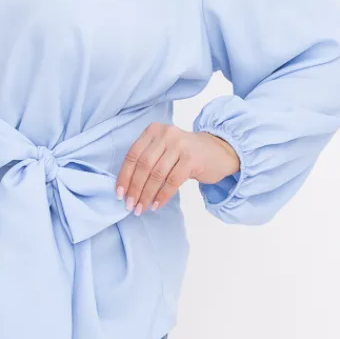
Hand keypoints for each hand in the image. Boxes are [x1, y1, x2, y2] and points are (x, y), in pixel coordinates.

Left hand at [114, 123, 240, 214]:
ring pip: (156, 174)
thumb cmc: (187, 154)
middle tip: (130, 205)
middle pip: (143, 165)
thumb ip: (148, 159)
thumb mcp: (164, 148)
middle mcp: (166, 134)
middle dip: (134, 188)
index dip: (124, 176)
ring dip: (146, 194)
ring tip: (141, 208)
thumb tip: (127, 187)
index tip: (119, 194)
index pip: (133, 154)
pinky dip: (162, 195)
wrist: (220, 151)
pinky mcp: (192, 159)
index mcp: (154, 130)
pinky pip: (172, 181)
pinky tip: (156, 205)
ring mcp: (180, 146)